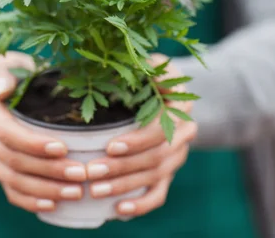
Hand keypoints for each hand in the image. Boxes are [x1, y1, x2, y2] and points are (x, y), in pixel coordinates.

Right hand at [0, 53, 86, 213]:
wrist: (4, 86)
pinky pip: (10, 192)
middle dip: (49, 169)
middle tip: (81, 173)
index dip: (34, 144)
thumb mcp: (12, 62)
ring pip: (12, 180)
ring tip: (75, 190)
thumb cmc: (18, 71)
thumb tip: (1, 89)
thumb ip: (6, 70)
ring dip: (46, 189)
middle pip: (13, 159)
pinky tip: (54, 204)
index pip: (8, 132)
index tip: (64, 147)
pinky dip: (32, 201)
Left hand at [86, 55, 196, 217]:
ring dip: (124, 186)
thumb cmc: (148, 72)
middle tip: (91, 172)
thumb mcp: (149, 62)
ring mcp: (177, 155)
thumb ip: (145, 63)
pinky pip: (159, 194)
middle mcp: (183, 133)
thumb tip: (134, 65)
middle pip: (155, 157)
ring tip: (96, 190)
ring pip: (154, 176)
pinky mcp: (168, 172)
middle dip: (122, 168)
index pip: (161, 131)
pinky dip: (141, 205)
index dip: (137, 141)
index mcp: (179, 106)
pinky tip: (119, 211)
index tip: (109, 146)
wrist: (165, 90)